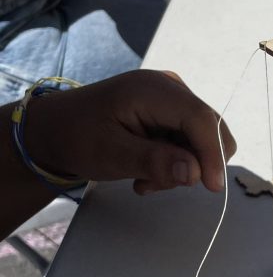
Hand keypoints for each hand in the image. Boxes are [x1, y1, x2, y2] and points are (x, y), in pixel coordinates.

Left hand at [24, 70, 235, 194]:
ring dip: (182, 167)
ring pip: (203, 140)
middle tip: (158, 183)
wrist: (55, 129)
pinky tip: (150, 170)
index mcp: (153, 90)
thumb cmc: (76, 138)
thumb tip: (195, 173)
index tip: (212, 188)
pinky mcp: (172, 113)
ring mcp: (173, 100)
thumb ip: (154, 162)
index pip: (201, 119)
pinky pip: (192, 142)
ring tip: (146, 179)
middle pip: (210, 129)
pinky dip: (177, 162)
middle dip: (195, 163)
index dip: (213, 153)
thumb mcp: (110, 154)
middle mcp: (170, 88)